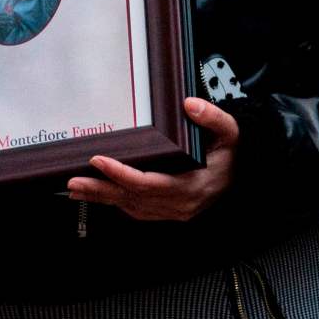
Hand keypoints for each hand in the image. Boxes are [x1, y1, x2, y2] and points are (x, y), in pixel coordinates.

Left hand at [66, 98, 239, 222]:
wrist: (244, 173)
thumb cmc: (233, 154)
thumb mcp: (230, 131)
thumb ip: (212, 117)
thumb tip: (190, 105)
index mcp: (193, 186)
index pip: (148, 183)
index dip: (121, 173)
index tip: (99, 160)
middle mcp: (181, 204)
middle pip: (132, 198)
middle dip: (101, 189)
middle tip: (74, 181)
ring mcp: (174, 212)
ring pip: (131, 207)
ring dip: (103, 198)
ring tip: (77, 188)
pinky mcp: (169, 213)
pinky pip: (138, 211)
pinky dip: (117, 203)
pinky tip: (101, 195)